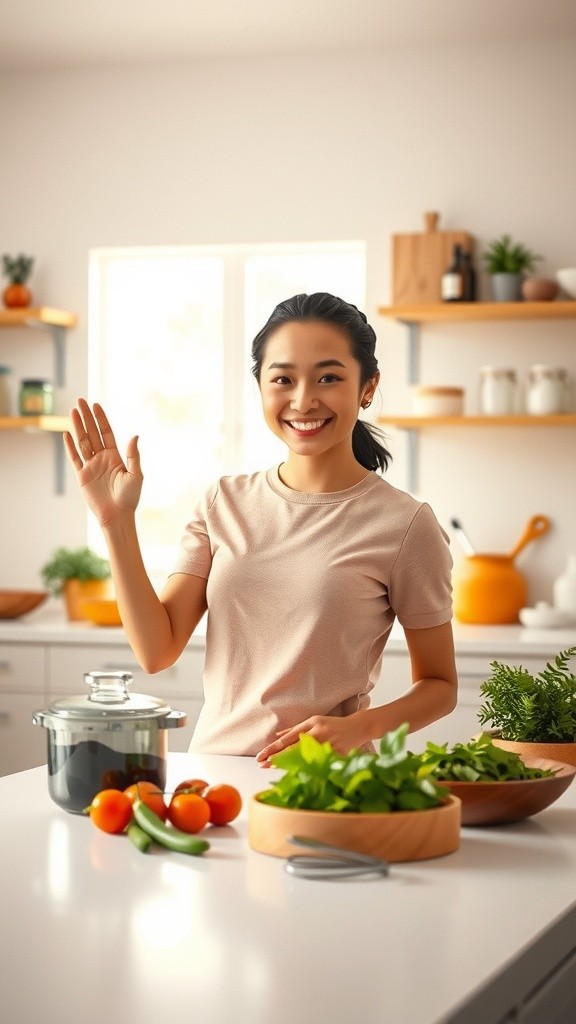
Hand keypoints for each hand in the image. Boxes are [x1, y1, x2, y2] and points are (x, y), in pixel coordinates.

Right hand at [64, 398, 142, 526]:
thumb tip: (134, 435)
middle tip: (80, 401)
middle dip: (86, 417)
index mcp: (115, 456)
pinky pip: (74, 458)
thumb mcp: (136, 474)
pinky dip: (70, 446)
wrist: (117, 515)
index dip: (101, 419)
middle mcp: (102, 458)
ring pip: (82, 442)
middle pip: (92, 433)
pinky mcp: (82, 476)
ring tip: (72, 411)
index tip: (96, 405)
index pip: (106, 432)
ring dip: (77, 427)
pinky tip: (66, 434)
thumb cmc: (130, 497)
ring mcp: (91, 466)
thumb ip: (133, 455)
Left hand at [255, 712, 369, 766]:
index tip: (261, 755)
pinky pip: (318, 764)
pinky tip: (294, 774)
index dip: (273, 748)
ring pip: (304, 757)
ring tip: (271, 767)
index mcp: (311, 724)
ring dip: (286, 764)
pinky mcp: (336, 754)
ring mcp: (327, 745)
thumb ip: (295, 729)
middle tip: (261, 763)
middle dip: (275, 757)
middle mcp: (318, 734)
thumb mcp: (314, 721)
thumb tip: (277, 736)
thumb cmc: (333, 724)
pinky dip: (306, 769)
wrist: (357, 727)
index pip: (288, 738)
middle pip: (293, 748)